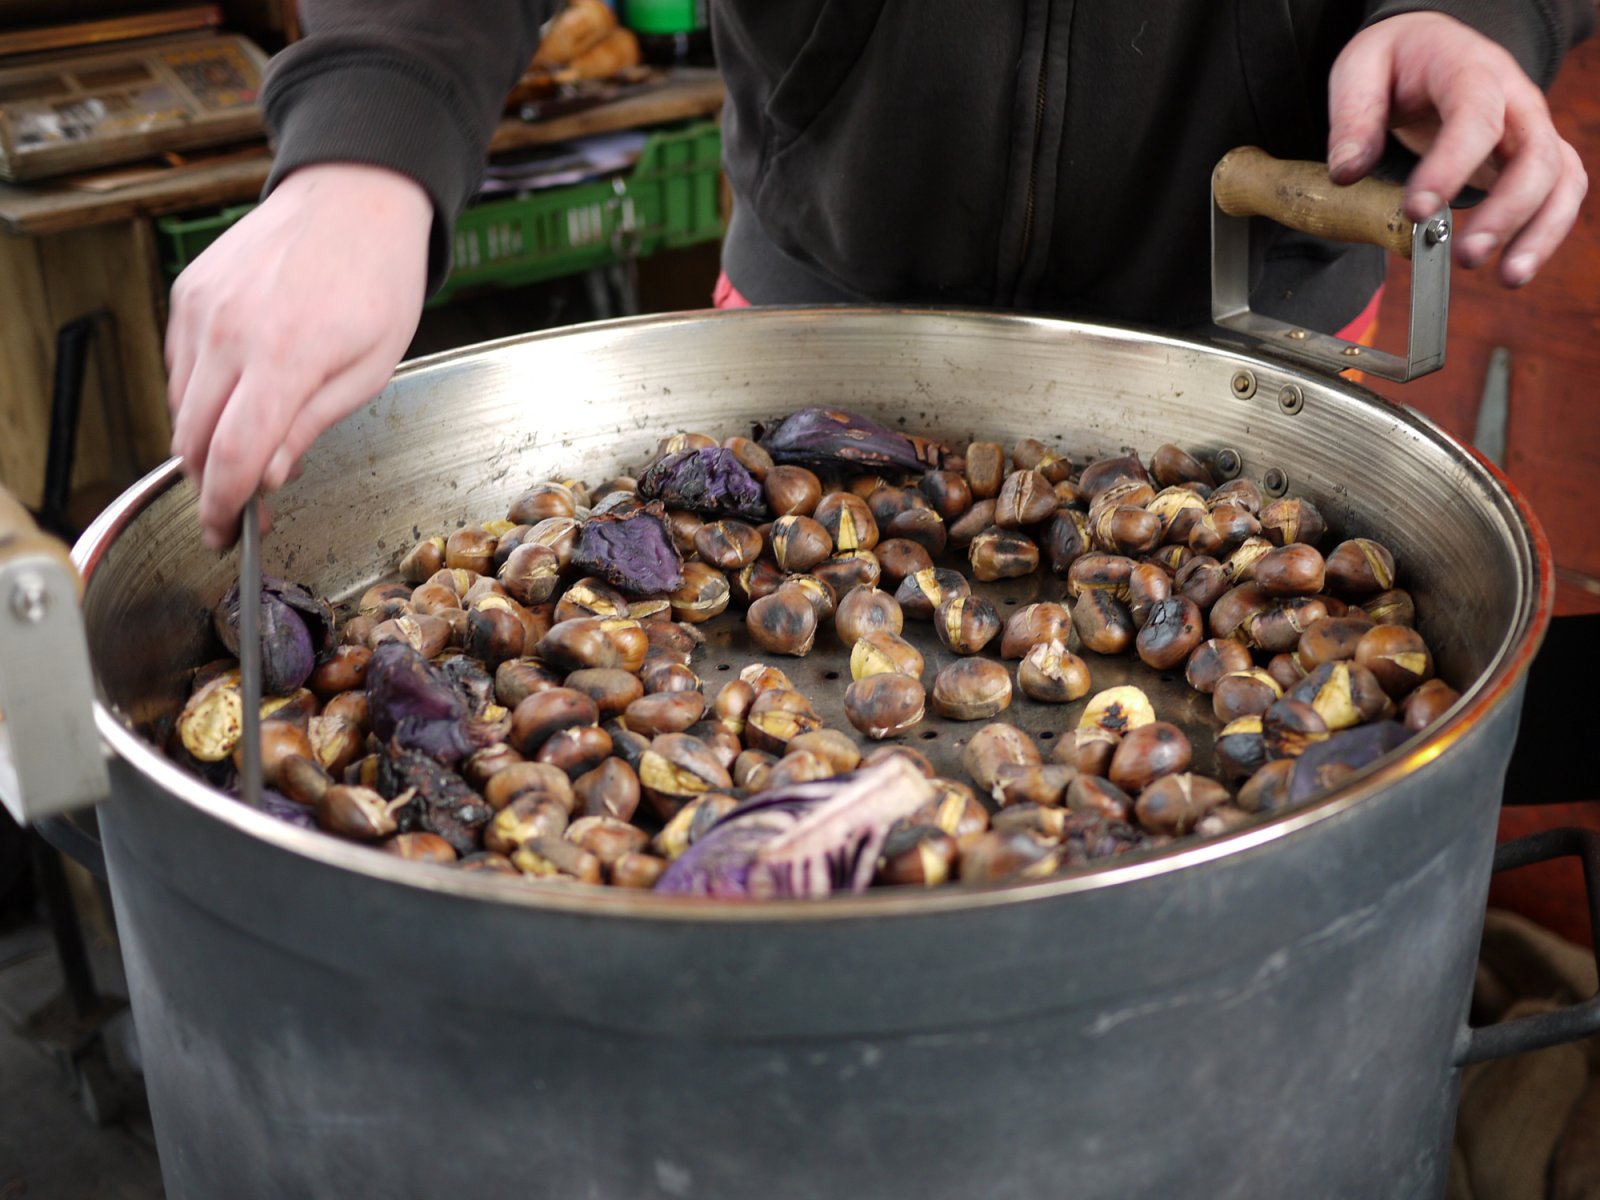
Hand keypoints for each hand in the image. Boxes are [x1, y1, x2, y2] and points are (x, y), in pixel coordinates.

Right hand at [166, 163, 432, 548]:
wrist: (354, 197)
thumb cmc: (377, 280)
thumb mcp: (369, 369)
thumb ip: (310, 426)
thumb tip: (264, 478)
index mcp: (285, 355)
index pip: (232, 454)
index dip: (222, 507)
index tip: (224, 536)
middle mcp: (229, 330)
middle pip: (193, 438)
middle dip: (209, 485)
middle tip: (237, 511)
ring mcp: (201, 308)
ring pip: (179, 406)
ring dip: (205, 442)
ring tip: (250, 449)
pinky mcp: (188, 292)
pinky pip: (178, 366)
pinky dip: (199, 397)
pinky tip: (238, 399)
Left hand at [1326, 12, 1586, 287]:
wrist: (1431, 47)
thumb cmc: (1398, 60)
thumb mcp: (1361, 67)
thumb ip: (1352, 117)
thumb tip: (1346, 172)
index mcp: (1469, 68)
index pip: (1474, 114)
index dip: (1451, 164)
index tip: (1417, 209)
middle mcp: (1514, 98)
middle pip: (1534, 153)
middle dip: (1506, 211)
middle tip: (1465, 256)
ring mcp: (1528, 129)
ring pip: (1560, 177)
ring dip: (1539, 231)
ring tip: (1507, 275)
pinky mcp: (1530, 157)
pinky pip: (1558, 193)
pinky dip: (1544, 232)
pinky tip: (1514, 266)